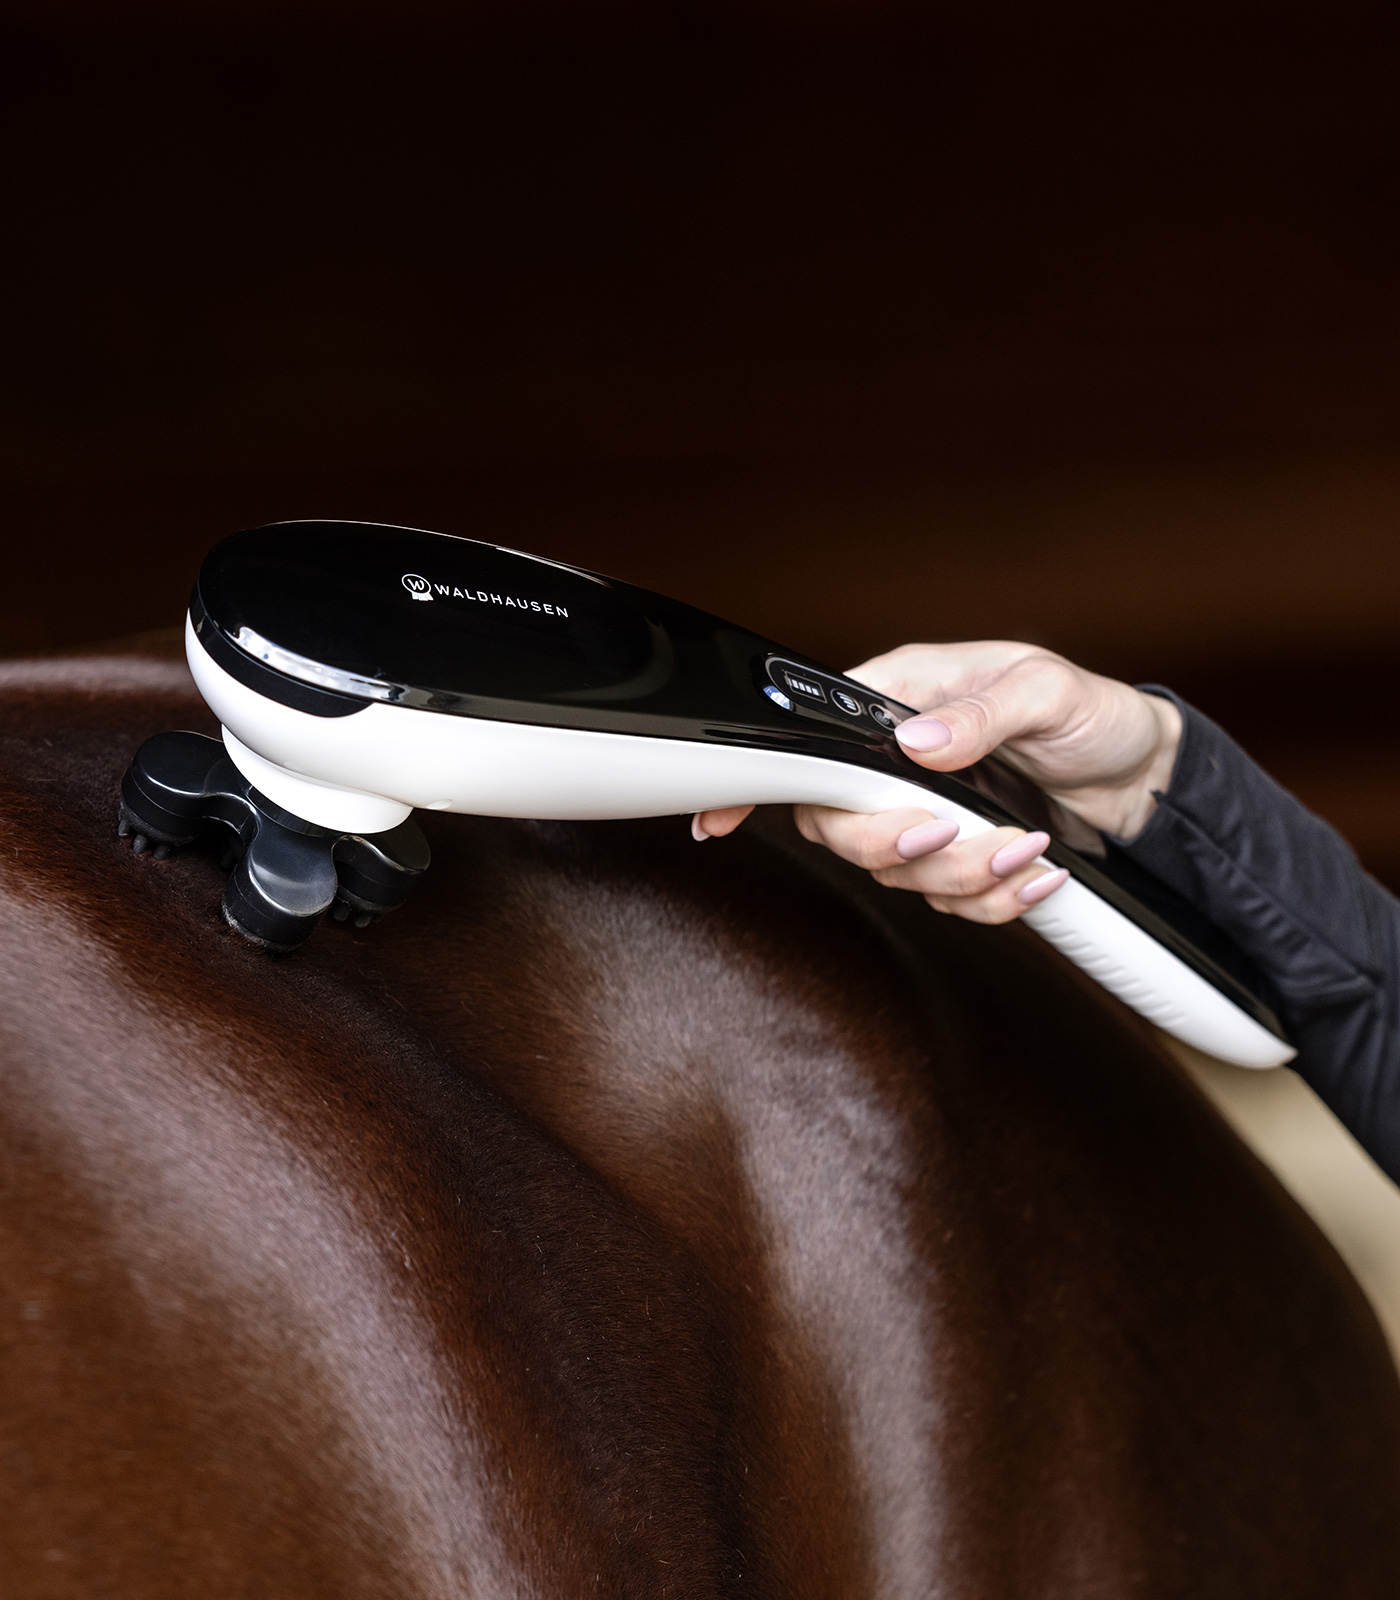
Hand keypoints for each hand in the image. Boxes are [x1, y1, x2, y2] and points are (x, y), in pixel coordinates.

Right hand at [692, 641, 1181, 925]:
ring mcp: (921, 814)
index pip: (809, 741)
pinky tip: (1038, 876)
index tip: (717, 820)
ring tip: (1029, 845)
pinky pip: (947, 902)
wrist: (1139, 774)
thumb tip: (918, 741)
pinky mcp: (953, 859)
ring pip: (895, 873)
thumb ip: (980, 714)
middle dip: (893, 842)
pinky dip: (993, 900)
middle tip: (952, 832)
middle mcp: (896, 762)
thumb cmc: (1090, 712)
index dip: (757, 781)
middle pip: (838, 824)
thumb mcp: (1044, 691)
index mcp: (898, 700)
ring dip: (964, 874)